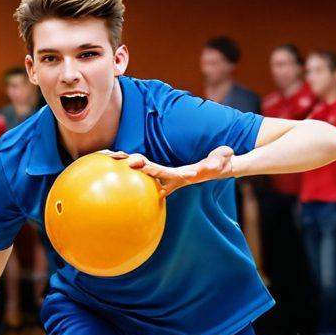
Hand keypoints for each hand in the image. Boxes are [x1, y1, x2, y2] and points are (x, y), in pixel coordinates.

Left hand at [105, 146, 234, 196]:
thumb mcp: (224, 160)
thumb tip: (224, 156)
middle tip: (123, 160)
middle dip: (137, 167)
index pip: (166, 174)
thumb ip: (222, 159)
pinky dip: (132, 161)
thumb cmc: (221, 163)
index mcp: (183, 176)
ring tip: (111, 155)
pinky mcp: (162, 173)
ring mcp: (165, 177)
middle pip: (150, 174)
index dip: (155, 171)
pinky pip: (145, 166)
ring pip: (144, 170)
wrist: (217, 169)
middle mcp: (170, 179)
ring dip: (129, 163)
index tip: (142, 166)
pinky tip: (116, 155)